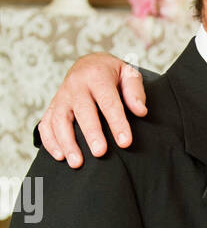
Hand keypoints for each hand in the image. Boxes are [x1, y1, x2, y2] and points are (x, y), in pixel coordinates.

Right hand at [38, 53, 146, 167]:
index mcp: (97, 76)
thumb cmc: (112, 74)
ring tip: (77, 163)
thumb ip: (135, 91)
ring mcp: (61, 96)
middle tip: (100, 153)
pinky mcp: (52, 106)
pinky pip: (46, 124)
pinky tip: (60, 156)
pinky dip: (50, 141)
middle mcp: (76, 85)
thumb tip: (140, 111)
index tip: (125, 142)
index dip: (117, 123)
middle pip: (82, 111)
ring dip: (67, 142)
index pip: (108, 102)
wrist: (89, 64)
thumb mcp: (128, 74)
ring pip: (59, 119)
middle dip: (91, 133)